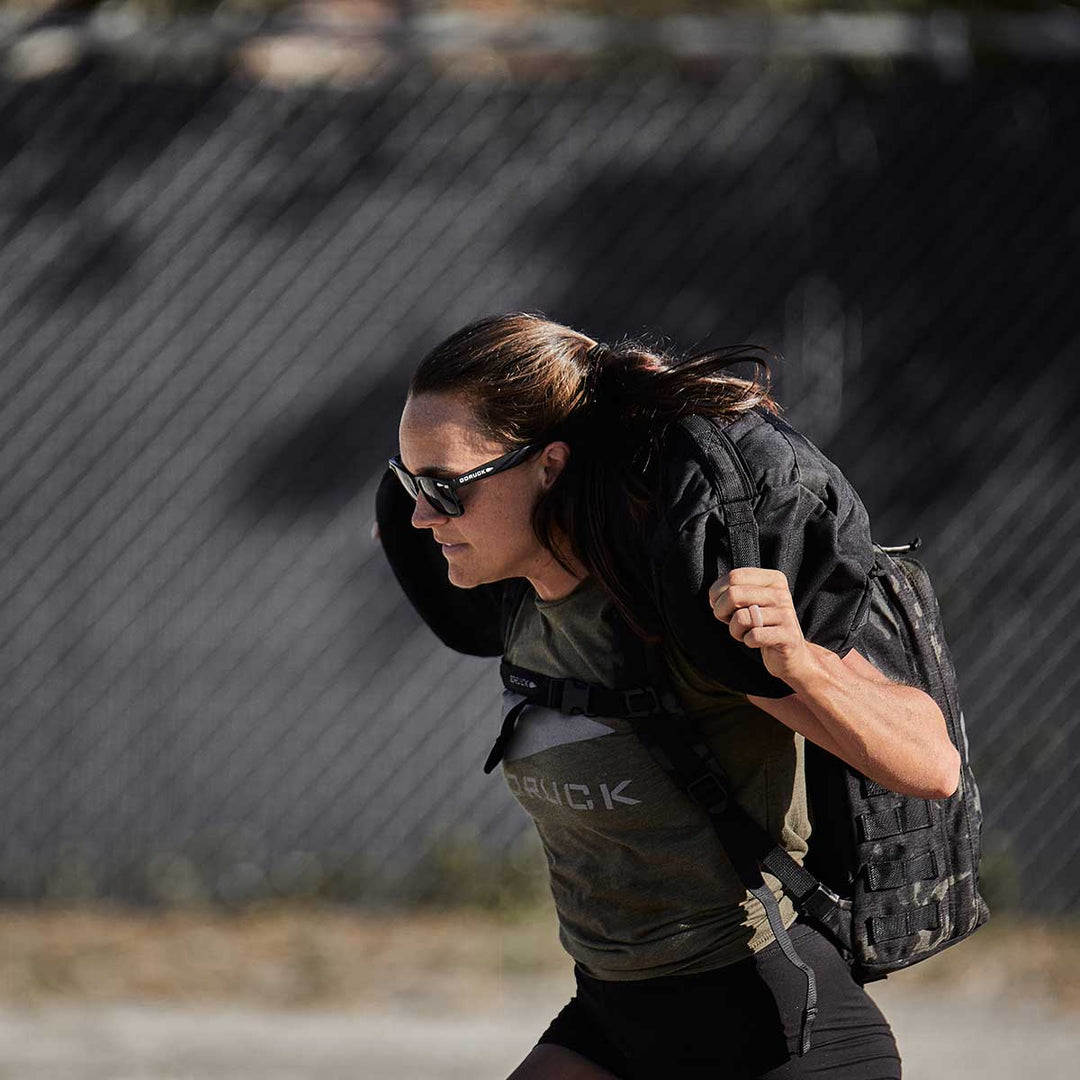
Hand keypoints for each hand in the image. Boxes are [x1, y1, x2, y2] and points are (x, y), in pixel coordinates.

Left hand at [708, 568, 814, 684]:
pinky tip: (755, 642)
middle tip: (728, 621)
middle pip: (734, 594)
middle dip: (721, 611)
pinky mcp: (787, 636)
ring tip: (744, 632)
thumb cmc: (763, 625)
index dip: (717, 593)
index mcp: (773, 579)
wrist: (791, 653)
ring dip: (734, 630)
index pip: (734, 576)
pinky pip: (753, 636)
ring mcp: (786, 614)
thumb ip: (733, 591)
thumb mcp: (750, 602)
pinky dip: (747, 641)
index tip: (720, 605)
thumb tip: (715, 596)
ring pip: (741, 617)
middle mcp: (781, 593)